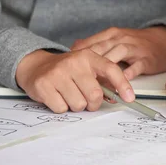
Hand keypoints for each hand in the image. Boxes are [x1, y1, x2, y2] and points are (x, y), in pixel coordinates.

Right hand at [15, 49, 133, 112]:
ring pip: (78, 104)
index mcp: (88, 56)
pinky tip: (57, 96)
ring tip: (69, 95)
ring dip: (76, 106)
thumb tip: (118, 97)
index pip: (110, 69)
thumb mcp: (86, 68)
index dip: (122, 84)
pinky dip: (61, 107)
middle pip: (94, 95)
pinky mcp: (43, 85)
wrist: (36, 66)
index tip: (129, 98)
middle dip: (93, 104)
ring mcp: (57, 73)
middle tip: (86, 100)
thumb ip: (103, 81)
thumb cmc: (67, 70)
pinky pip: (61, 108)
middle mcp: (74, 62)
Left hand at [71, 26, 165, 79]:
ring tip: (97, 87)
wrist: (164, 41)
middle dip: (88, 66)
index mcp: (112, 35)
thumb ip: (97, 44)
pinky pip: (136, 67)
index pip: (91, 44)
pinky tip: (119, 84)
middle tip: (77, 82)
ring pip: (117, 57)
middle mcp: (122, 39)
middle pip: (101, 51)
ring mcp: (135, 49)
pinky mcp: (147, 59)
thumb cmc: (137, 43)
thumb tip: (75, 47)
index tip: (67, 70)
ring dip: (106, 72)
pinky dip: (127, 75)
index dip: (78, 58)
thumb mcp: (116, 39)